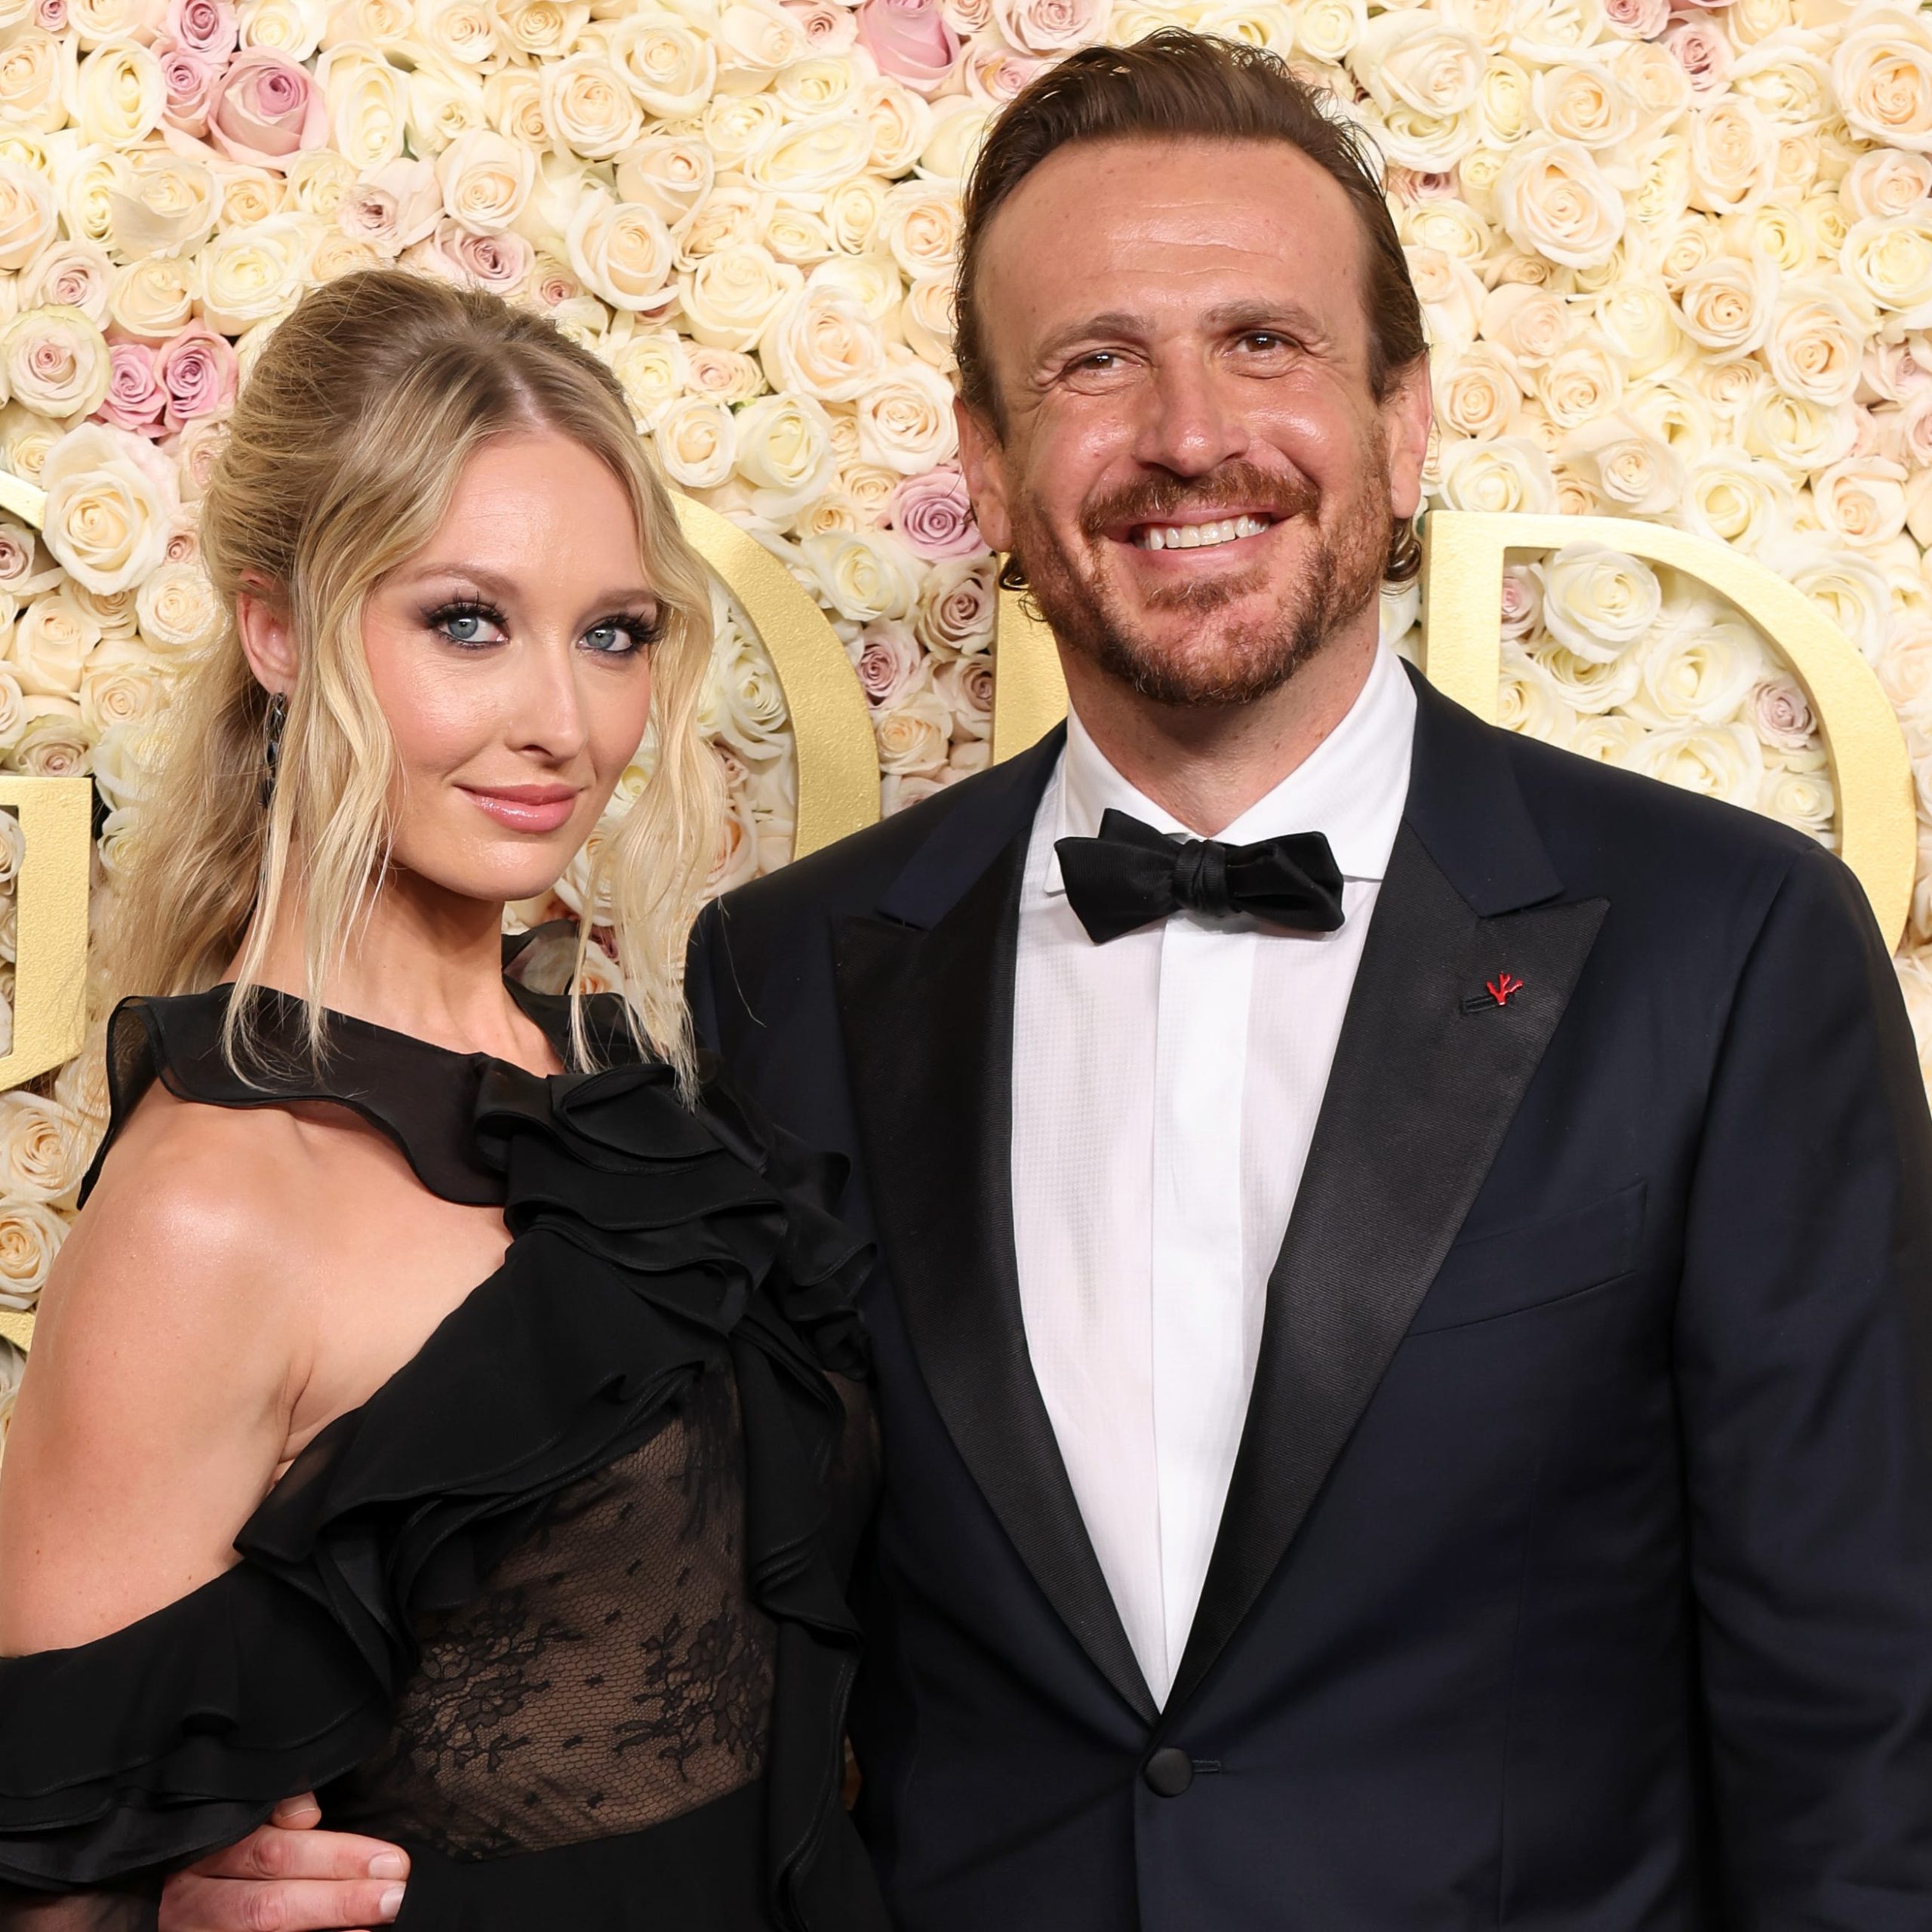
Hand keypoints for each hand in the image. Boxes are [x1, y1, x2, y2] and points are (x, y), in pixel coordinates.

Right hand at [158, 1795, 408, 1931]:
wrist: (175, 1913)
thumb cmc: (221, 1860)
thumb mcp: (239, 1827)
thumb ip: (275, 1814)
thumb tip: (307, 1812)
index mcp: (203, 1854)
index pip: (273, 1851)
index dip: (335, 1855)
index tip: (389, 1859)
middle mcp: (193, 1903)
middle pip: (271, 1903)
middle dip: (341, 1898)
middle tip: (395, 1895)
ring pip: (267, 1930)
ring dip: (329, 1925)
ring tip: (378, 1921)